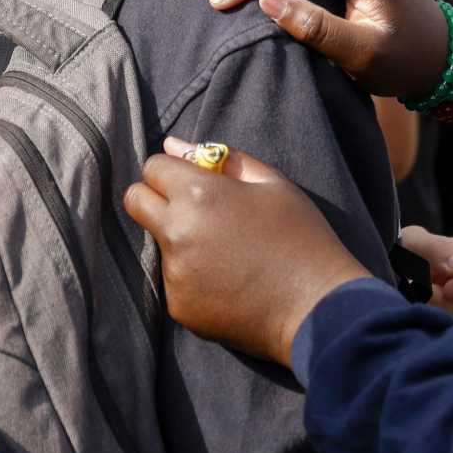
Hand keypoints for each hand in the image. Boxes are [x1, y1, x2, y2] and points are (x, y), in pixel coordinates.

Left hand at [123, 138, 370, 368]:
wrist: (318, 308)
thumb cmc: (302, 237)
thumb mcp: (273, 184)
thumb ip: (222, 158)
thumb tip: (174, 144)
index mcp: (199, 194)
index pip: (152, 167)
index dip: (172, 171)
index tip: (193, 182)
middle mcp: (177, 231)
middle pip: (134, 201)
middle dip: (155, 197)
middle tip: (192, 210)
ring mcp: (175, 273)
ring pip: (157, 242)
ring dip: (179, 240)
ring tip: (226, 253)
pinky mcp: (179, 307)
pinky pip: (173, 280)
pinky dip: (192, 277)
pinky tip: (229, 282)